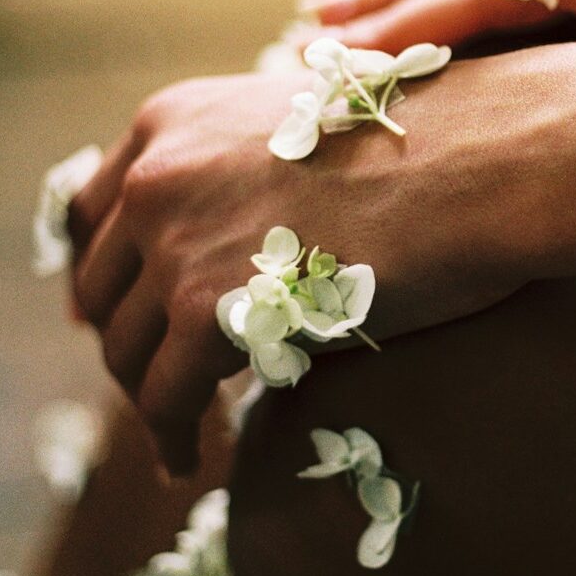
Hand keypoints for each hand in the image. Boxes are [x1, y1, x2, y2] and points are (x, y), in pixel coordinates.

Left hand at [66, 53, 575, 473]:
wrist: (478, 161)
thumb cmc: (426, 147)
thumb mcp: (301, 130)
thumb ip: (243, 172)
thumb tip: (231, 242)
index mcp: (174, 118)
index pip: (98, 209)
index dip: (107, 271)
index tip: (124, 312)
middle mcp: (158, 171)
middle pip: (100, 284)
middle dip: (127, 338)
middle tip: (164, 377)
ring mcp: (174, 239)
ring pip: (125, 349)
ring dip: (148, 396)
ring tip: (181, 427)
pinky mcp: (203, 307)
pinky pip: (164, 398)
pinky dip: (173, 436)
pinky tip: (193, 457)